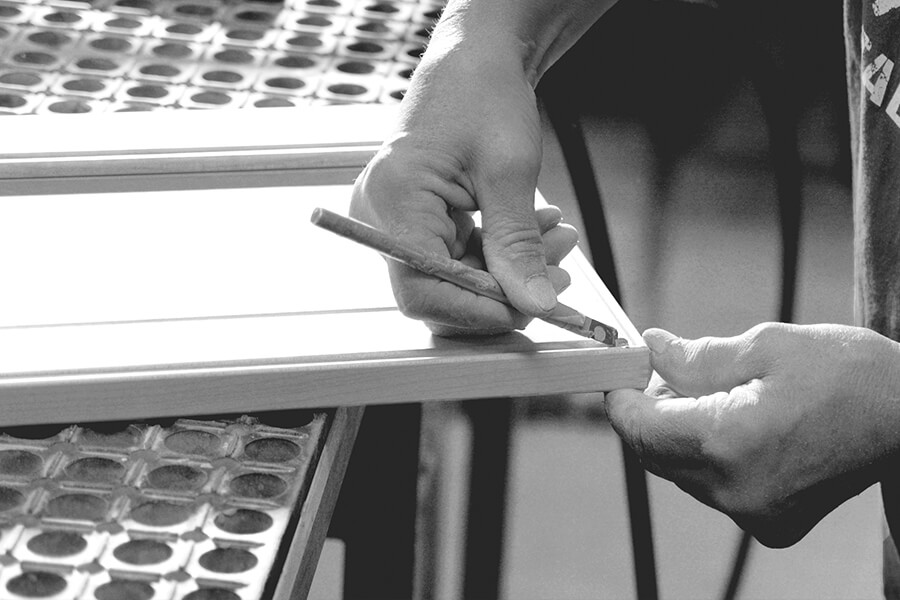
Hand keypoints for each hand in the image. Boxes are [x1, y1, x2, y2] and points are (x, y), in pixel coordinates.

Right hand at [350, 37, 576, 334]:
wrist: (474, 61)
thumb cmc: (482, 94)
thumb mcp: (508, 172)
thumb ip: (517, 245)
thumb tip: (533, 302)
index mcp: (394, 201)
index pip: (423, 289)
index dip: (478, 311)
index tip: (533, 309)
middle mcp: (383, 218)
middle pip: (438, 292)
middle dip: (504, 290)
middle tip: (557, 277)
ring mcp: (398, 223)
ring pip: (456, 280)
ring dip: (512, 270)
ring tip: (556, 241)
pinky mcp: (419, 223)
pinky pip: (460, 259)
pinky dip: (502, 253)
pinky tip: (538, 231)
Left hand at [606, 322, 899, 546]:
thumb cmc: (850, 376)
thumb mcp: (767, 347)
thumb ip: (697, 357)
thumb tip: (652, 351)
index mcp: (728, 444)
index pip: (639, 429)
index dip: (622, 398)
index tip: (622, 372)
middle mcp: (734, 491)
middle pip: (655, 452)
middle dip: (651, 410)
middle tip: (667, 371)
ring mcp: (754, 514)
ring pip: (681, 470)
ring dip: (680, 431)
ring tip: (713, 392)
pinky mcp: (771, 524)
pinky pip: (713, 487)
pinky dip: (709, 455)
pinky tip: (737, 423)